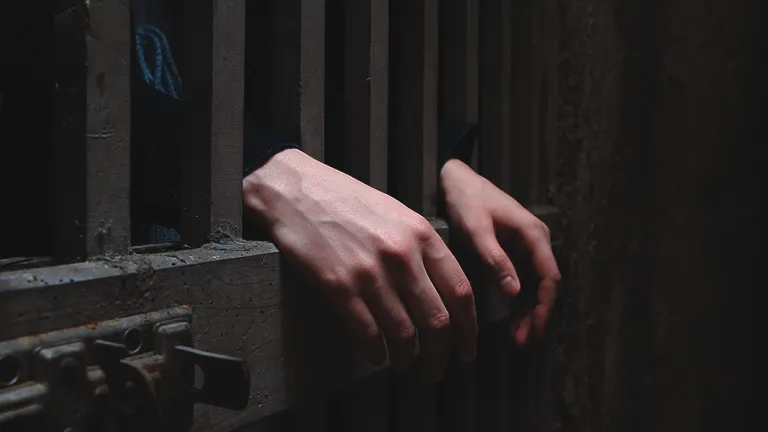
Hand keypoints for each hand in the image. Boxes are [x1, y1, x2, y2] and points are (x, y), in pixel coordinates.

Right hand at [243, 149, 476, 380]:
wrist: (296, 190)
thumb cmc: (346, 201)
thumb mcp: (397, 213)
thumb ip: (423, 249)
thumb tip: (442, 292)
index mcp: (422, 235)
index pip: (460, 293)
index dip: (467, 330)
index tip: (465, 351)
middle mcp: (401, 255)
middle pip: (437, 321)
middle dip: (441, 356)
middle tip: (436, 372)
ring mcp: (370, 272)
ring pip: (404, 334)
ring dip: (407, 359)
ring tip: (405, 366)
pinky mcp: (338, 287)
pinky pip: (367, 333)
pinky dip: (376, 353)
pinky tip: (376, 356)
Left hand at [440, 159, 560, 345]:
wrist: (457, 180)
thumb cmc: (468, 201)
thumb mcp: (478, 230)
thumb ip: (496, 260)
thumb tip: (515, 292)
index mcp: (533, 235)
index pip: (549, 277)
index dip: (545, 306)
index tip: (536, 328)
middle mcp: (536, 242)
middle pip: (544, 286)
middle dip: (538, 315)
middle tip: (526, 341)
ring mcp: (526, 248)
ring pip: (534, 287)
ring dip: (529, 313)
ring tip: (519, 339)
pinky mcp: (513, 253)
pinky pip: (522, 281)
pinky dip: (519, 303)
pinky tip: (513, 322)